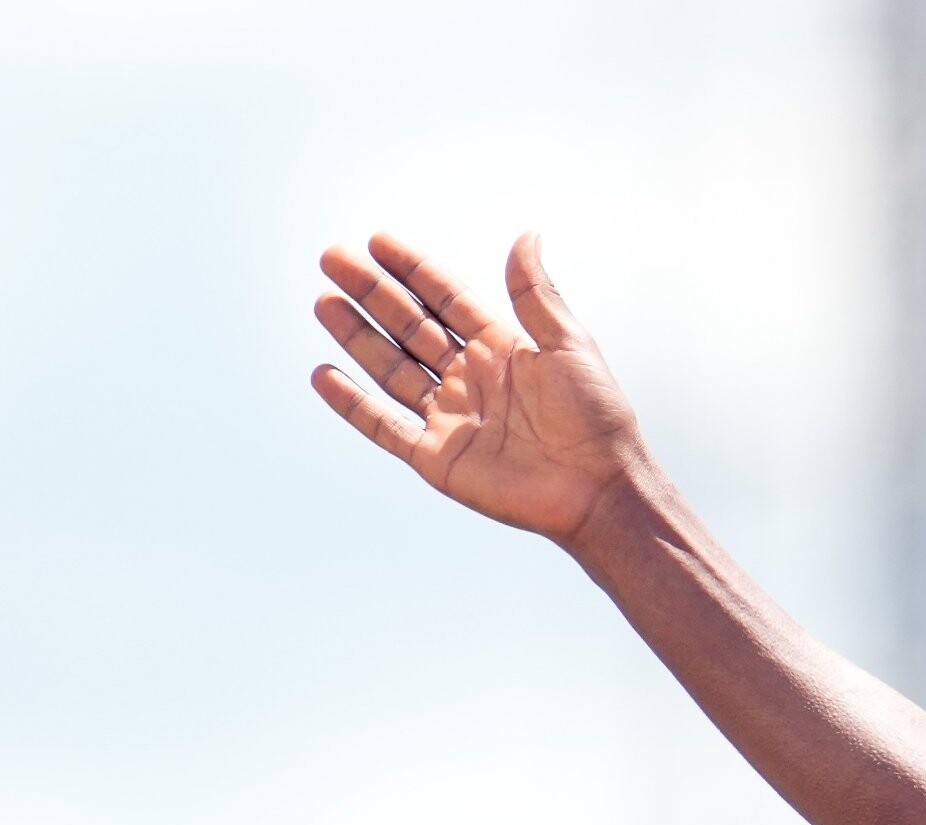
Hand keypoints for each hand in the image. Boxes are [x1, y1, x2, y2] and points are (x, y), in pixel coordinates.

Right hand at [310, 232, 644, 547]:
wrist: (601, 489)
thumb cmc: (597, 418)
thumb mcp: (569, 346)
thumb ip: (536, 294)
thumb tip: (526, 235)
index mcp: (501, 349)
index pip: (446, 299)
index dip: (414, 270)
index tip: (377, 240)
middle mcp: (470, 380)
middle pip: (410, 326)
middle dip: (373, 293)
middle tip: (333, 258)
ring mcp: (451, 418)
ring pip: (392, 369)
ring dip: (357, 336)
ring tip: (324, 300)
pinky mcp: (437, 458)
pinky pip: (385, 426)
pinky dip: (353, 404)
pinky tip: (324, 373)